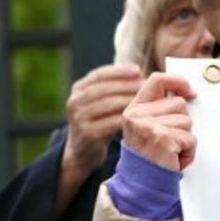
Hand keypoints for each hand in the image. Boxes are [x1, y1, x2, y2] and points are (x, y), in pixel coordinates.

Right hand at [62, 65, 142, 179]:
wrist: (82, 150)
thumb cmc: (100, 120)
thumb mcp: (100, 101)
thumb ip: (113, 87)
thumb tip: (138, 73)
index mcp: (77, 90)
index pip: (98, 75)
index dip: (118, 71)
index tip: (137, 70)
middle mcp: (74, 102)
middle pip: (103, 89)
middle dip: (126, 85)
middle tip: (146, 85)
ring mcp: (78, 119)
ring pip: (107, 104)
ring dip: (128, 100)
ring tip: (145, 99)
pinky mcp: (86, 135)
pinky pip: (110, 123)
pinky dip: (126, 118)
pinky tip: (138, 116)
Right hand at [122, 72, 195, 170]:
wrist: (141, 183)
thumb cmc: (147, 156)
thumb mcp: (146, 126)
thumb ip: (159, 108)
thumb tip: (186, 93)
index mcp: (133, 109)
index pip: (157, 80)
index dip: (178, 82)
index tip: (189, 92)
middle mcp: (136, 116)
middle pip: (179, 103)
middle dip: (182, 121)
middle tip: (168, 138)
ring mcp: (148, 126)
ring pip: (186, 121)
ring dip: (185, 137)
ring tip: (170, 149)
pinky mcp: (162, 138)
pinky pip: (189, 138)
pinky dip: (187, 150)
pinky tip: (173, 157)